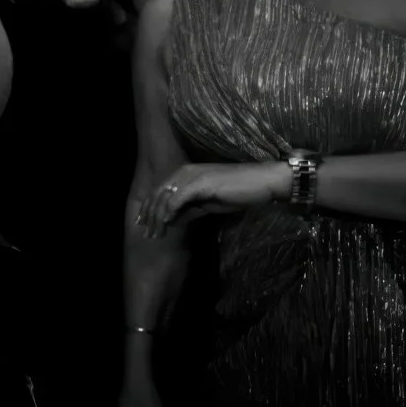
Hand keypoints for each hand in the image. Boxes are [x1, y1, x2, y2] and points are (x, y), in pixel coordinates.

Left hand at [135, 161, 287, 237]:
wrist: (261, 183)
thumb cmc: (237, 192)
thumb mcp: (208, 204)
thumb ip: (189, 210)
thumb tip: (172, 221)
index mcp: (184, 174)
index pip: (159, 191)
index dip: (149, 209)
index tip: (143, 225)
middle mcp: (184, 172)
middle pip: (158, 194)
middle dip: (149, 216)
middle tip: (146, 234)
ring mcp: (192, 176)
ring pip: (165, 197)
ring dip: (157, 217)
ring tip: (154, 233)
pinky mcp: (201, 183)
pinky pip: (179, 198)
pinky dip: (170, 210)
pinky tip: (166, 222)